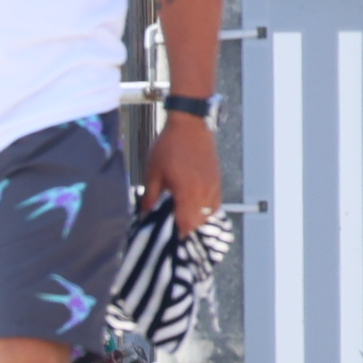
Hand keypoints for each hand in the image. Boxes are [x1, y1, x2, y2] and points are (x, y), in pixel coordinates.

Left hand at [146, 109, 222, 228]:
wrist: (190, 125)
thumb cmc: (170, 146)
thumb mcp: (153, 172)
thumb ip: (150, 197)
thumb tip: (145, 214)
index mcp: (187, 192)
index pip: (186, 224)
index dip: (178, 233)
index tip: (169, 237)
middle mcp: (204, 192)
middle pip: (198, 222)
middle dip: (186, 227)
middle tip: (172, 226)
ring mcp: (213, 186)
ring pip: (208, 214)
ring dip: (196, 218)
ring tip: (182, 215)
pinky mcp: (217, 180)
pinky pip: (215, 202)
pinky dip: (206, 208)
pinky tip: (195, 204)